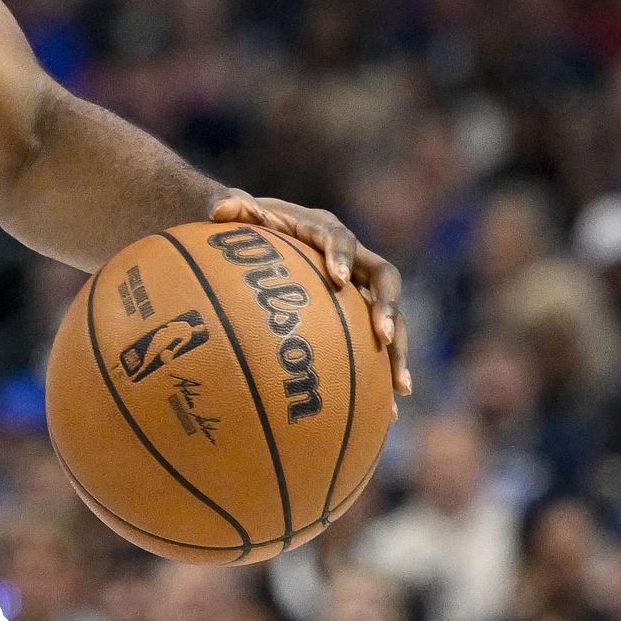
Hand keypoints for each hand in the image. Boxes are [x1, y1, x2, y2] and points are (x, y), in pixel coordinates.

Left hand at [212, 192, 411, 395]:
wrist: (256, 236)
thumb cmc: (243, 226)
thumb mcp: (233, 214)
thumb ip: (230, 210)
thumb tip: (221, 207)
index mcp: (323, 229)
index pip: (340, 238)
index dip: (342, 256)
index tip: (338, 280)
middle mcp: (352, 258)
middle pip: (383, 279)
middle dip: (386, 307)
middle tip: (381, 336)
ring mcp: (358, 287)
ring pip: (389, 316)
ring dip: (397, 348)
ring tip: (399, 387)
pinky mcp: (357, 314)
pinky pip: (376, 344)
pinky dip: (382, 374)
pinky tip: (387, 412)